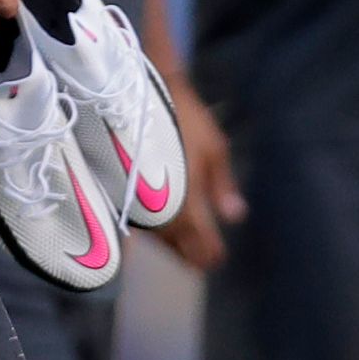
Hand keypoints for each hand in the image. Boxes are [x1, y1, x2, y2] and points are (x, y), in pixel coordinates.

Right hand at [153, 87, 245, 271]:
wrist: (139, 97)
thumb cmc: (184, 120)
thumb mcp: (214, 149)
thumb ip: (223, 186)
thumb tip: (236, 217)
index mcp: (188, 204)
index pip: (201, 244)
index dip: (211, 255)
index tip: (218, 260)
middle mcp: (161, 213)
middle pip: (177, 248)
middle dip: (191, 256)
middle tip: (202, 262)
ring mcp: (139, 206)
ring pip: (158, 240)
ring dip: (172, 247)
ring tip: (184, 250)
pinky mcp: (122, 196)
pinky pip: (140, 226)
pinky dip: (154, 234)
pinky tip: (160, 230)